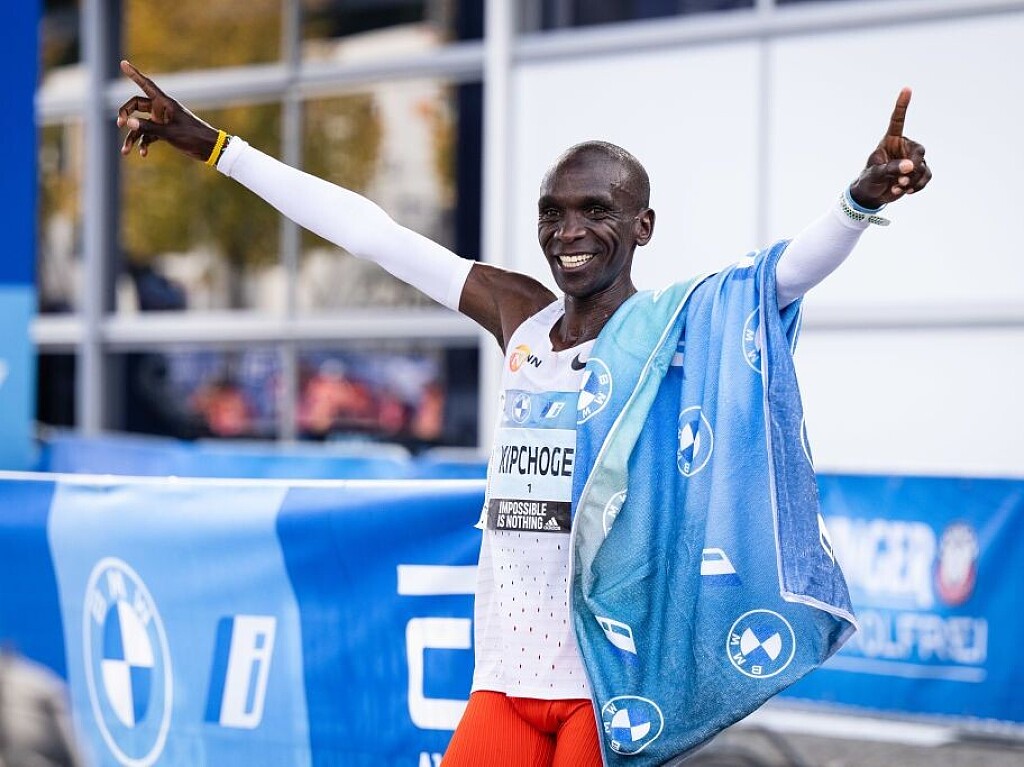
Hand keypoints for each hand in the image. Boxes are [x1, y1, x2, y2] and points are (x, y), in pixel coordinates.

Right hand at [116, 59, 220, 161]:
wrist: (209, 148)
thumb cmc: (193, 136)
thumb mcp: (170, 133)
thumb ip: (149, 128)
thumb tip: (128, 122)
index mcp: (165, 103)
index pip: (146, 85)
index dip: (134, 74)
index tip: (123, 63)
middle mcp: (161, 109)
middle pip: (136, 105)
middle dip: (126, 113)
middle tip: (120, 123)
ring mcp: (161, 121)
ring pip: (140, 124)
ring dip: (132, 136)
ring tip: (125, 151)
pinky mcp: (164, 132)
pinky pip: (148, 135)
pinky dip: (143, 144)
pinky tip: (143, 154)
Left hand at [849, 87, 931, 208]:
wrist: (872, 194)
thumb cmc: (869, 180)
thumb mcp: (875, 173)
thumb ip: (890, 168)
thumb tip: (910, 166)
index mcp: (890, 141)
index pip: (898, 120)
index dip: (902, 105)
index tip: (906, 88)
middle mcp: (904, 147)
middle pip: (919, 152)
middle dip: (912, 168)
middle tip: (900, 180)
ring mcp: (913, 159)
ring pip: (923, 167)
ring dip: (912, 181)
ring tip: (898, 187)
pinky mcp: (919, 172)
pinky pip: (927, 176)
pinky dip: (918, 186)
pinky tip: (907, 191)